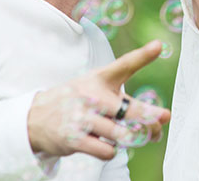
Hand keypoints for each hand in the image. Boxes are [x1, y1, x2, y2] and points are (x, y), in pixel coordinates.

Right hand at [27, 40, 171, 160]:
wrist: (35, 117)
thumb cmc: (77, 101)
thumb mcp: (97, 86)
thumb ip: (128, 97)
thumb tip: (164, 117)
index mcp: (100, 78)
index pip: (123, 65)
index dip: (142, 55)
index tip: (158, 46)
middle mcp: (92, 96)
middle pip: (131, 110)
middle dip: (151, 121)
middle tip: (160, 124)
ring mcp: (83, 117)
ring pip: (122, 134)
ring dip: (131, 139)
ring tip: (130, 137)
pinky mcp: (75, 138)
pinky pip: (107, 150)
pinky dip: (112, 151)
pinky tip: (108, 144)